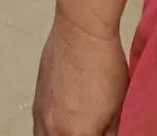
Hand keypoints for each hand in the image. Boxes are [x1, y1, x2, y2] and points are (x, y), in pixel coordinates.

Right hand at [33, 16, 127, 135]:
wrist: (80, 31)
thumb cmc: (101, 63)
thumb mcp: (118, 111)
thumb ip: (111, 134)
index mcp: (74, 134)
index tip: (101, 134)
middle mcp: (51, 125)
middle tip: (90, 131)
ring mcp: (40, 110)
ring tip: (76, 129)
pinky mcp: (37, 96)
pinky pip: (39, 124)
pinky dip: (50, 128)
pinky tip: (64, 121)